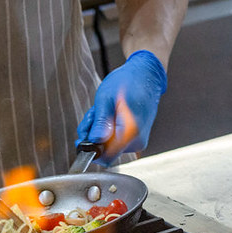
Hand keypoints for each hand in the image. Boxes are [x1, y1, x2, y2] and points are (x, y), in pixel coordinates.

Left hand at [76, 50, 166, 164]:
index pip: (106, 157)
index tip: (85, 134)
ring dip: (99, 129)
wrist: (146, 75)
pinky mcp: (135, 138)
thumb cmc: (129, 82)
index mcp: (131, 132)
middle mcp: (137, 140)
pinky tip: (110, 113)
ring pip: (108, 145)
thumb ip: (100, 122)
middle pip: (105, 151)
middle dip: (93, 134)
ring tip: (103, 109)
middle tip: (94, 114)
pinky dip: (107, 128)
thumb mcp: (106, 98)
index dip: (91, 148)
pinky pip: (115, 140)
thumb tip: (95, 140)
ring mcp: (137, 140)